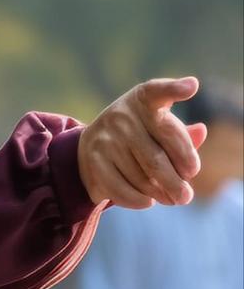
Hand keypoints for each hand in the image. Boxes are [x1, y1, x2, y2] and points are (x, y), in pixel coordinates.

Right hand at [78, 77, 207, 208]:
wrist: (87, 151)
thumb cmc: (137, 138)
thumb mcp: (157, 128)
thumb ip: (181, 133)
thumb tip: (201, 131)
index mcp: (143, 100)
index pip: (158, 92)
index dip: (174, 89)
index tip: (192, 87)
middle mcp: (122, 117)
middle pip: (157, 156)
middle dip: (177, 180)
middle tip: (187, 195)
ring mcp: (106, 140)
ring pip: (142, 177)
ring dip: (160, 193)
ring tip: (171, 198)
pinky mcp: (95, 162)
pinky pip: (123, 189)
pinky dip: (140, 200)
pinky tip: (148, 201)